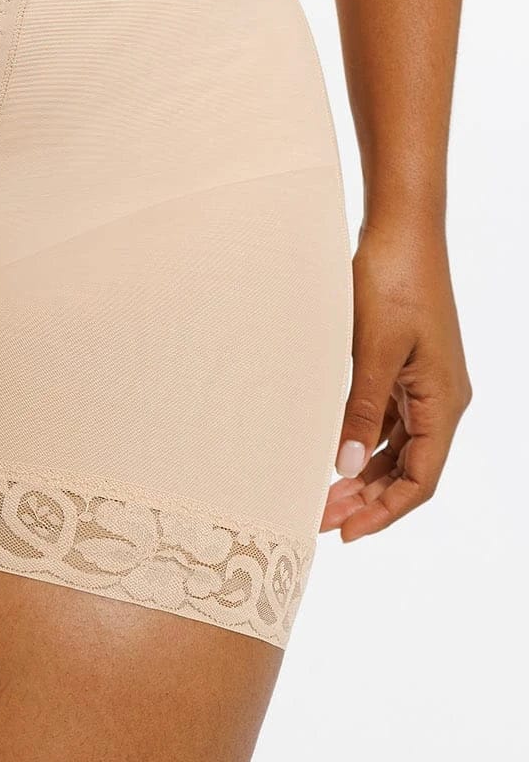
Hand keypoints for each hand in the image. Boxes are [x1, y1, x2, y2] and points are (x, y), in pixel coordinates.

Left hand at [321, 217, 471, 540]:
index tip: (344, 532)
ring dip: (360, 473)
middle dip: (365, 499)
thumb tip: (343, 467)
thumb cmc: (392, 281)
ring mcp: (424, 383)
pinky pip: (387, 420)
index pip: (419, 479)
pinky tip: (329, 450)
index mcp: (443, 402)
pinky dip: (360, 440)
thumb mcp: (372, 350)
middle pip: (406, 469)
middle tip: (317, 518)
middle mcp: (440, 399)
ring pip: (395, 447)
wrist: (402, 228)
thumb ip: (360, 410)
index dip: (383, 512)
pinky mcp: (405, 366)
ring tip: (318, 494)